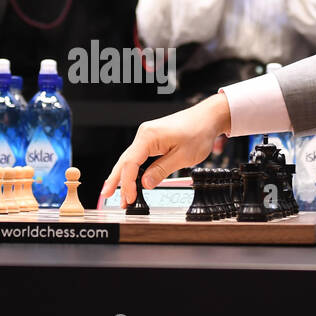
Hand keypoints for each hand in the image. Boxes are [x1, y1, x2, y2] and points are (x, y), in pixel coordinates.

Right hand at [102, 94, 231, 205]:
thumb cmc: (198, 131)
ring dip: (124, 176)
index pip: (131, 163)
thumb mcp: (183, 156)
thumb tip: (145, 183)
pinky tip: (130, 179)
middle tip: (107, 197)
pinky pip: (138, 156)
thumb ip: (162, 170)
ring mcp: (147, 136)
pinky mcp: (153, 139)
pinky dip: (133, 169)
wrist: (208, 117)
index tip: (130, 198)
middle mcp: (144, 134)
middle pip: (125, 161)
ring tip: (117, 193)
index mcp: (149, 136)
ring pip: (130, 159)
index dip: (128, 183)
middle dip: (116, 180)